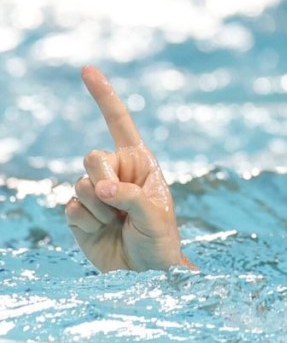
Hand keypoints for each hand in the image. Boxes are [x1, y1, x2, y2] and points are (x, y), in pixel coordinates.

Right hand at [65, 66, 192, 271]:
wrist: (145, 272)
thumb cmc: (159, 240)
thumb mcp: (156, 216)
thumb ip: (131, 197)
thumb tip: (99, 190)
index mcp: (140, 162)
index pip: (119, 122)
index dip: (103, 96)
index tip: (87, 69)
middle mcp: (116, 171)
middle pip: (92, 156)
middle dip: (106, 182)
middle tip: (123, 206)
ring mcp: (95, 192)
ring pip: (80, 185)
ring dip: (100, 209)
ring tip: (119, 223)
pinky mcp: (78, 212)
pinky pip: (70, 209)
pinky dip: (87, 224)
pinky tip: (103, 232)